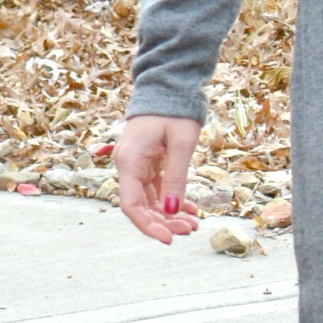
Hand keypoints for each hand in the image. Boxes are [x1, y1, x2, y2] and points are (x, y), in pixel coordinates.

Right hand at [116, 113, 202, 244]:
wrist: (169, 84)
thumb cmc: (175, 109)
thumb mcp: (181, 143)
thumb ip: (176, 178)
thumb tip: (172, 210)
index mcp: (130, 162)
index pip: (131, 206)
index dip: (148, 226)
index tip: (169, 239)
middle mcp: (128, 165)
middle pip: (141, 206)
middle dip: (165, 222)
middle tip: (191, 229)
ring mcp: (137, 164)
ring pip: (150, 199)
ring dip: (170, 214)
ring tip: (194, 222)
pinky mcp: (148, 161)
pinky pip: (157, 188)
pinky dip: (171, 199)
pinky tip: (189, 209)